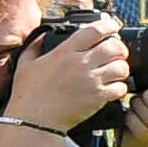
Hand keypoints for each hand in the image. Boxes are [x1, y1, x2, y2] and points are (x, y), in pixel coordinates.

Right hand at [7, 18, 127, 134]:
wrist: (35, 120)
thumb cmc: (28, 93)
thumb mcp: (25, 63)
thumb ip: (35, 46)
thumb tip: (43, 36)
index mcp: (64, 52)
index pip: (93, 31)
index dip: (108, 26)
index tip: (113, 26)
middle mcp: (80, 63)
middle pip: (114, 47)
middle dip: (120, 48)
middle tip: (117, 52)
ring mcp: (91, 80)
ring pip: (121, 67)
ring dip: (122, 68)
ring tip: (116, 71)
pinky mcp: (98, 97)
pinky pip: (121, 88)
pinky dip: (121, 87)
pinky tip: (113, 88)